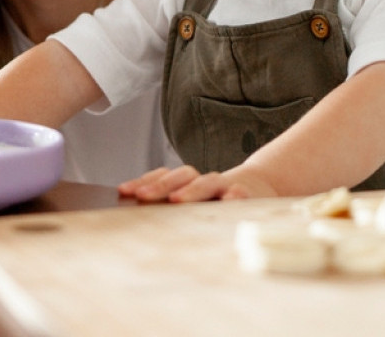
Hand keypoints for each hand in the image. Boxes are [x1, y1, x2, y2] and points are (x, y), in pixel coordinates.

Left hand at [118, 165, 279, 202]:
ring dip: (191, 190)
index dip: (144, 181)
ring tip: (177, 200)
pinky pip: (241, 194)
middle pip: (182, 176)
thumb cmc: (218, 200)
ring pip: (207, 182)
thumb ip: (169, 205)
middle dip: (160, 186)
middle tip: (143, 196)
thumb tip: (133, 207)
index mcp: (188, 182)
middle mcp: (204, 181)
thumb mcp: (194, 202)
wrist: (260, 186)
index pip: (164, 176)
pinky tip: (229, 200)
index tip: (124, 191)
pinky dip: (235, 196)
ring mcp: (225, 186)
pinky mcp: (248, 196)